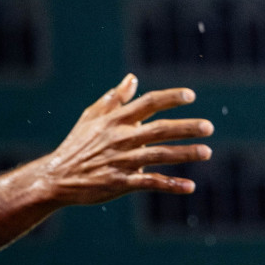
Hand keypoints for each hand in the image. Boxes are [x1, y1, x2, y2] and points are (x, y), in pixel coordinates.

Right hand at [25, 74, 212, 204]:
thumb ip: (114, 98)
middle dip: (185, 128)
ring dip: (184, 153)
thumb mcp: (90, 118)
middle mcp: (119, 139)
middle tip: (208, 127)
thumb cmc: (77, 145)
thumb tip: (132, 78)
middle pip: (158, 130)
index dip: (169, 98)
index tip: (191, 96)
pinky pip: (149, 182)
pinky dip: (170, 184)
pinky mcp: (119, 182)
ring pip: (158, 155)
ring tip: (206, 152)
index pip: (146, 104)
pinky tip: (190, 186)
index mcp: (113, 121)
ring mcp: (120, 161)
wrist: (56, 177)